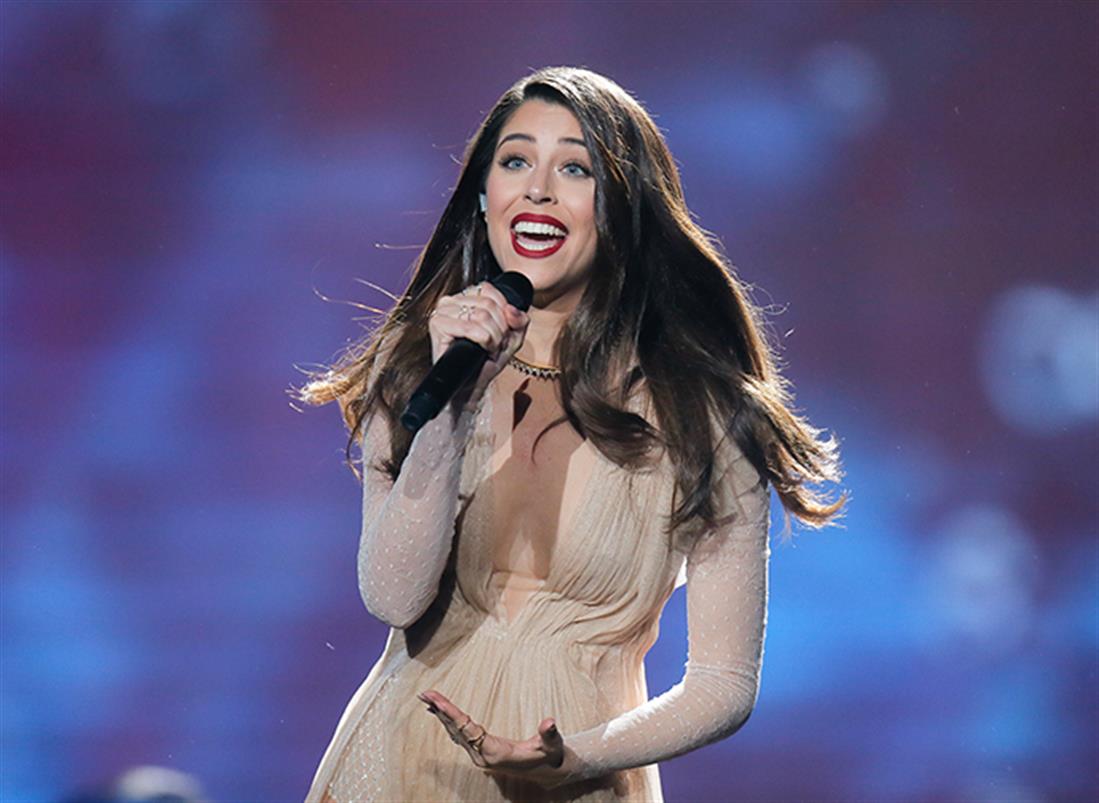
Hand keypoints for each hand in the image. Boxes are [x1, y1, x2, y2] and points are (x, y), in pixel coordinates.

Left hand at [417, 689, 573, 789]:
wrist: (549, 772)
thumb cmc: (550, 755)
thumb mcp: (553, 745)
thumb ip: (550, 734)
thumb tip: (550, 722)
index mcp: (496, 753)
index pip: (469, 730)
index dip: (452, 715)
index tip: (438, 702)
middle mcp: (483, 757)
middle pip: (457, 730)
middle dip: (441, 711)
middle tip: (425, 693)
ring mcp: (480, 756)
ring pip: (456, 733)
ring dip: (441, 715)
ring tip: (427, 699)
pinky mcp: (481, 753)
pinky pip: (460, 735)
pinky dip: (449, 721)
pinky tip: (440, 713)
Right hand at [427, 281, 529, 401]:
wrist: (471, 386)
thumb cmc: (486, 361)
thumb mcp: (512, 337)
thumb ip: (519, 319)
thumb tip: (511, 310)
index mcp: (466, 298)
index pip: (490, 290)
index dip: (503, 314)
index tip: (500, 333)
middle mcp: (452, 301)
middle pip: (488, 304)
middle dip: (499, 329)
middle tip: (494, 345)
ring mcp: (442, 312)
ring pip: (481, 315)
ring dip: (492, 337)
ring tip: (487, 348)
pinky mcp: (437, 325)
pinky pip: (470, 327)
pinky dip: (483, 340)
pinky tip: (481, 349)